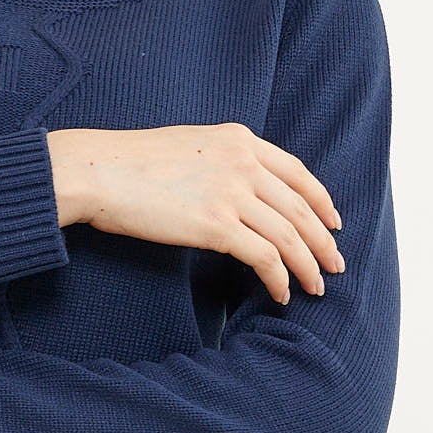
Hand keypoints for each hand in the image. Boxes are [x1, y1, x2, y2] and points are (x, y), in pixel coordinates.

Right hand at [47, 123, 344, 305]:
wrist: (98, 171)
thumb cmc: (130, 164)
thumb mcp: (189, 146)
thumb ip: (222, 161)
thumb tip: (238, 191)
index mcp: (239, 139)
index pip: (298, 172)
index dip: (321, 201)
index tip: (333, 222)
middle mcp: (243, 162)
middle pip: (300, 207)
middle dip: (323, 241)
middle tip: (334, 265)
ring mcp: (231, 193)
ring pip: (289, 235)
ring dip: (308, 266)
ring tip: (315, 287)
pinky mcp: (215, 225)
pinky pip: (264, 257)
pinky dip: (278, 279)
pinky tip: (281, 293)